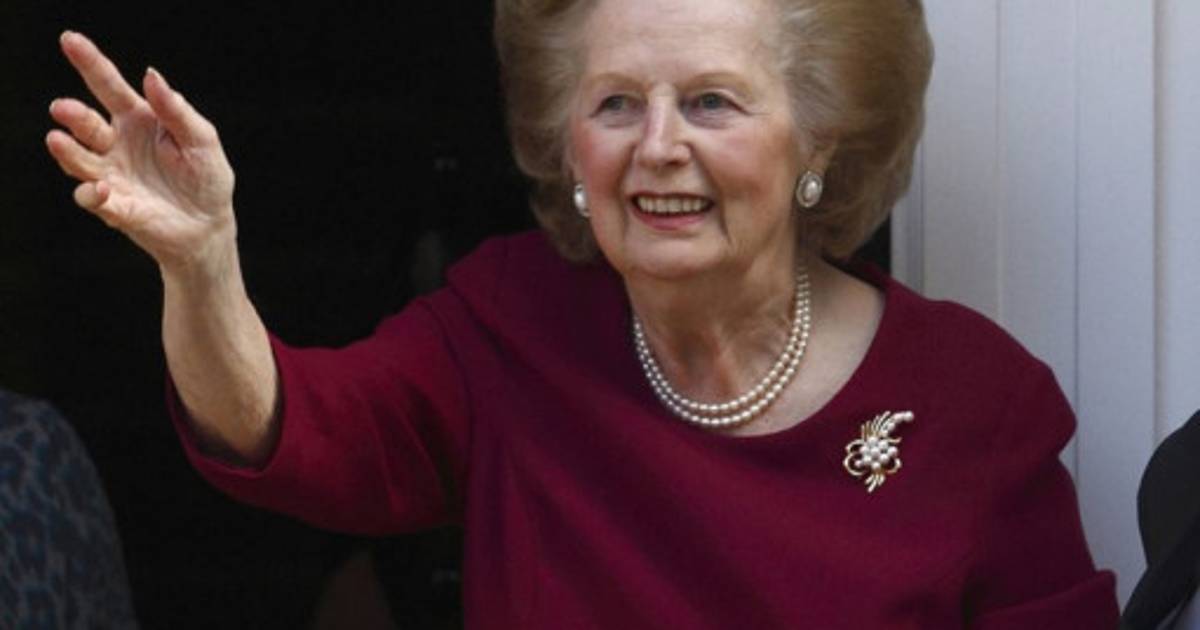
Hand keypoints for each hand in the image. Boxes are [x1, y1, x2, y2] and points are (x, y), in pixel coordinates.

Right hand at [46, 31, 236, 275]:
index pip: (110, 87)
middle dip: (73, 115)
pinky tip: (101, 188)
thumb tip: (151, 75)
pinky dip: (92, 194)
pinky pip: (92, 199)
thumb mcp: (202, 139)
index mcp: (139, 120)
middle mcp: (117, 144)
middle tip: (63, 108)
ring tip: (57, 139)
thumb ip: (176, 110)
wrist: (209, 225)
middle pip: (87, 124)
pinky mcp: (114, 207)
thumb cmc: (206, 177)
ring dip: (67, 151)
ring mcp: (112, 175)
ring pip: (79, 160)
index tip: (70, 41)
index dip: (90, 63)